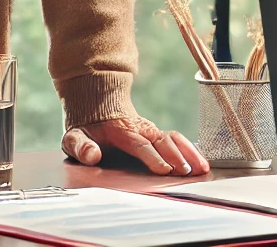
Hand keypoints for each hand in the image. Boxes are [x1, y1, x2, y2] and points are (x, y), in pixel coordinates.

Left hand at [63, 116, 208, 176]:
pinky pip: (176, 139)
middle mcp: (139, 128)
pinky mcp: (156, 134)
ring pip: (173, 138)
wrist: (95, 103)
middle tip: (187, 173)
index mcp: (120, 130)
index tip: (164, 170)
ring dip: (188, 152)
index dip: (152, 157)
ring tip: (202, 168)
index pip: (138, 144)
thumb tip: (93, 155)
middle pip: (161, 141)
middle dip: (175, 156)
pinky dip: (190, 149)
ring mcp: (150, 130)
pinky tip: (202, 162)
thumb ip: (81, 146)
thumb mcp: (74, 135)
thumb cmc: (86, 126)